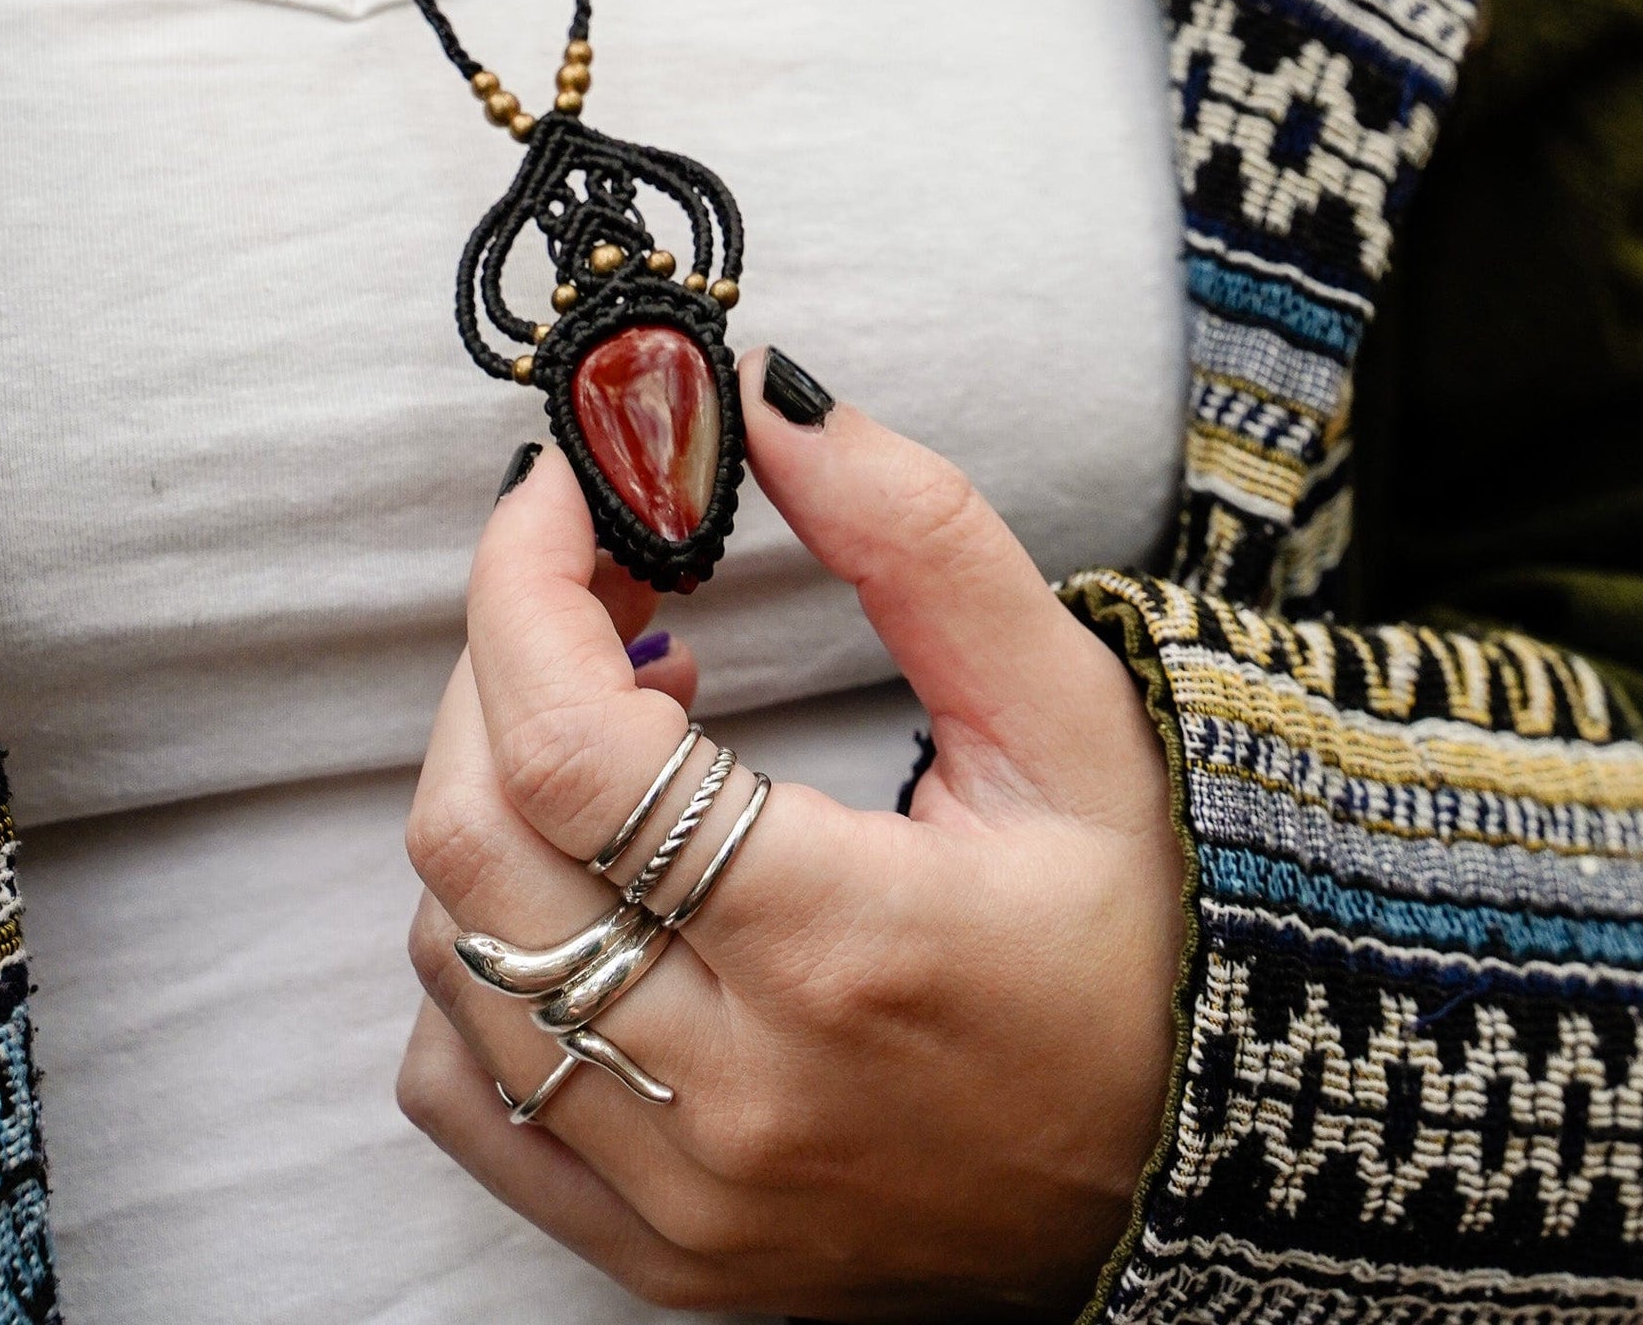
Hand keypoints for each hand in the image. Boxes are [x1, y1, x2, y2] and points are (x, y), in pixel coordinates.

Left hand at [399, 348, 1182, 1319]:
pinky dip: (477, 960)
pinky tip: (588, 894)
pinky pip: (464, 1095)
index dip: (525, 586)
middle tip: (606, 596)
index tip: (565, 494)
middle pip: (474, 842)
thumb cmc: (1142, 928)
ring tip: (633, 740)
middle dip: (497, 667)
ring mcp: (682, 1191)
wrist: (1192, 1162)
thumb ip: (917, 538)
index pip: (574, 752)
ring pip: (449, 959)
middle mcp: (738, 1088)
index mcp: (845, 941)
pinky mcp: (659, 1247)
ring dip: (498, 798)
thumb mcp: (1069, 710)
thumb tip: (764, 403)